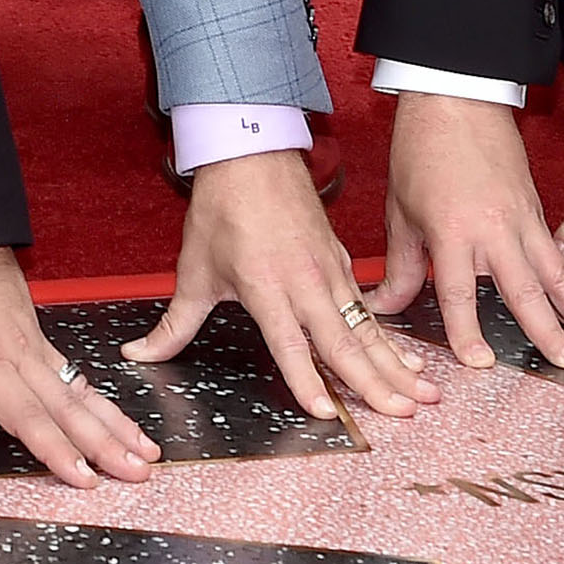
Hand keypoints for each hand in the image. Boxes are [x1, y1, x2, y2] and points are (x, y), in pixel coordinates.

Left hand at [0, 248, 159, 487]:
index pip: (25, 413)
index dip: (55, 449)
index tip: (84, 477)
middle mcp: (15, 349)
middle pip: (67, 406)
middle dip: (106, 444)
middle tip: (141, 475)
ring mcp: (29, 339)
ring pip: (78, 390)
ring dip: (113, 423)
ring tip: (146, 456)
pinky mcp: (32, 331)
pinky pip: (70, 373)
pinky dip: (96, 400)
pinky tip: (115, 421)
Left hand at [128, 150, 437, 423]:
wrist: (253, 149)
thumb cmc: (223, 208)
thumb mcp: (193, 270)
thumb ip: (173, 325)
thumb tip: (139, 355)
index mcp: (267, 285)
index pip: (290, 344)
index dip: (307, 381)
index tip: (326, 414)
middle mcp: (305, 280)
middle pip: (344, 341)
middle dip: (376, 382)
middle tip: (404, 413)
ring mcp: (330, 270)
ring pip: (366, 327)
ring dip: (396, 363)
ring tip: (423, 394)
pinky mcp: (343, 260)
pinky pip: (369, 309)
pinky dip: (390, 337)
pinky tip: (409, 360)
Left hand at [372, 92, 563, 370]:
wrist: (455, 94)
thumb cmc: (422, 148)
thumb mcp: (401, 211)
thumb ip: (401, 268)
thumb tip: (384, 308)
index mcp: (453, 229)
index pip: (461, 293)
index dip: (468, 332)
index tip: (479, 365)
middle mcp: (494, 228)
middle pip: (527, 290)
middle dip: (551, 333)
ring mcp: (522, 218)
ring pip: (557, 273)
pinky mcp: (536, 208)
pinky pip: (559, 251)